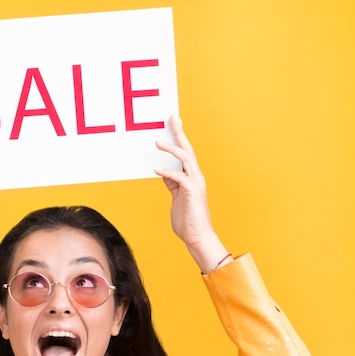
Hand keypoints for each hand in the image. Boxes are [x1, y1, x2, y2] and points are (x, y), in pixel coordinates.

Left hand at [155, 116, 229, 272]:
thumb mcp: (176, 197)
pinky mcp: (192, 193)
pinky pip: (179, 178)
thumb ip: (172, 184)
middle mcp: (196, 177)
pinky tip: (157, 169)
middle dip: (179, 133)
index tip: (174, 122)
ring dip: (171, 149)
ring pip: (186, 159)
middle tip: (171, 118)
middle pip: (188, 150)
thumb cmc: (187, 220)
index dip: (179, 137)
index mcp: (192, 177)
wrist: (197, 237)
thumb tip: (163, 171)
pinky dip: (168, 172)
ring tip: (157, 142)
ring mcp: (196, 184)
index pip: (185, 152)